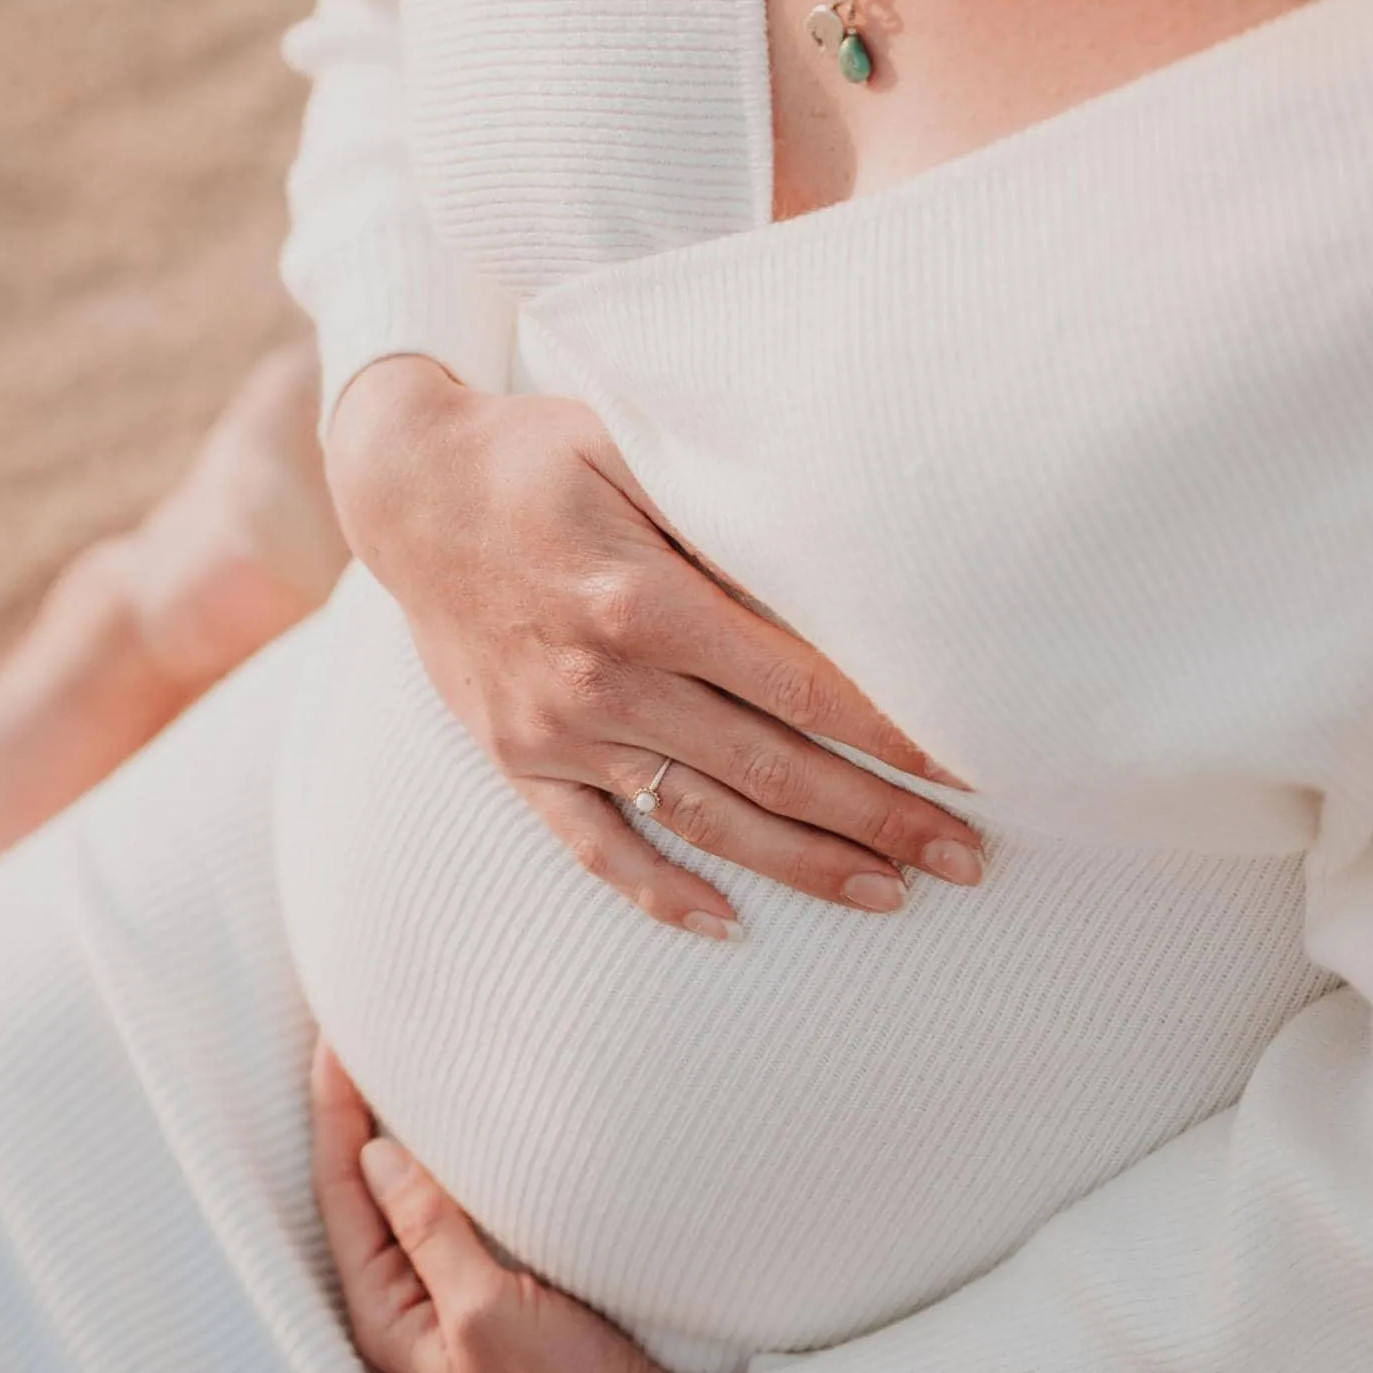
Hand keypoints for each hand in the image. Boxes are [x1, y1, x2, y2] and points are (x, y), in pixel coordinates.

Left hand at [309, 1042, 736, 1372]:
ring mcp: (459, 1288)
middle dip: (357, 1108)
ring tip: (397, 1053)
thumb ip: (430, 1231)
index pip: (342, 1188)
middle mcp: (411, 1297)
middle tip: (355, 1026)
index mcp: (387, 1312)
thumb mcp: (487, 1312)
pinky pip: (461, 1202)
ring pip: (413, 1187)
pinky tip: (464, 1114)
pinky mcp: (506, 1282)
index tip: (335, 1038)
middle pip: (365, 1182)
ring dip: (405, 1124)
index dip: (334, 1110)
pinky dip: (455, 1153)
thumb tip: (376, 1152)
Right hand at [325, 353, 982, 932]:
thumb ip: (728, 514)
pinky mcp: (518, 760)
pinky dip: (660, 893)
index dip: (893, 735)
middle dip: (879, 820)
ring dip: (803, 866)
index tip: (970, 768)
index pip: (802, 688)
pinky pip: (596, 846)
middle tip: (968, 861)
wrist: (402, 488)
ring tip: (891, 896)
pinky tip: (728, 925)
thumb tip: (843, 568)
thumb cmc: (537, 453)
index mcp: (645, 602)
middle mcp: (605, 680)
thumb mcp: (633, 447)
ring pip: (704, 821)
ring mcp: (558, 732)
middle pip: (772, 770)